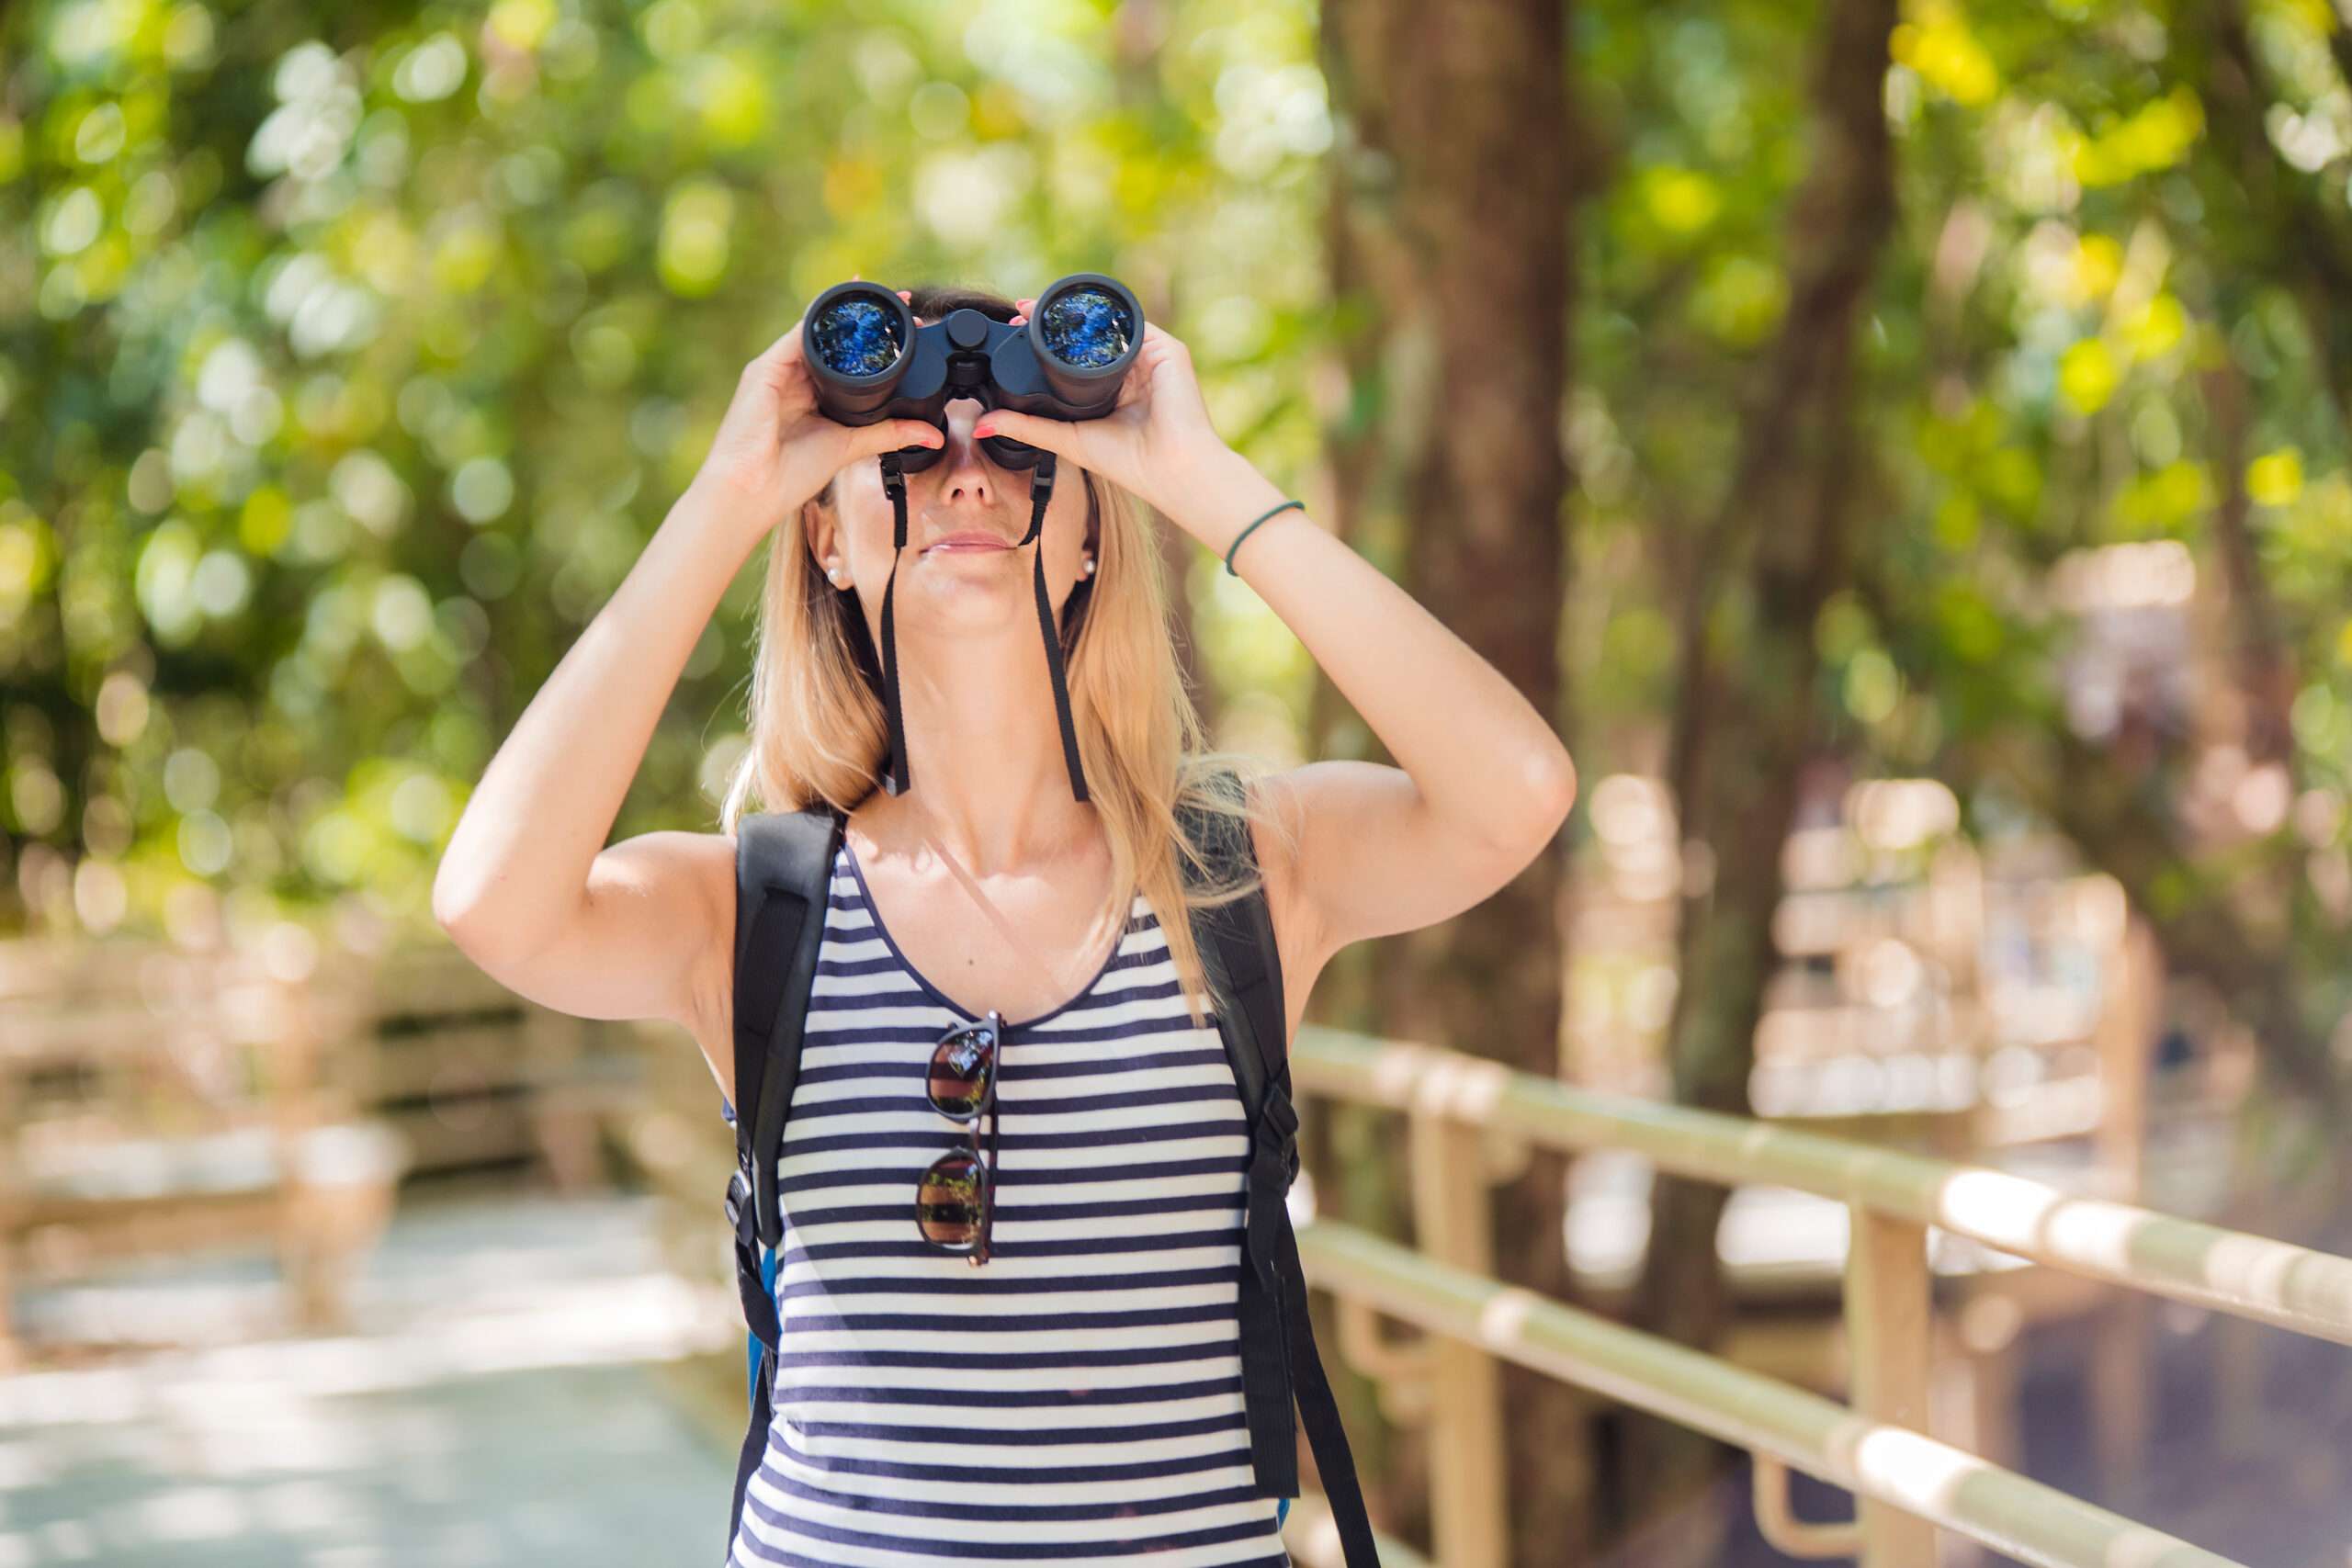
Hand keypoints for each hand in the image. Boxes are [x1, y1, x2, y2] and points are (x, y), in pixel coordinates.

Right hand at [693, 287, 944, 536]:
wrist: (752, 490)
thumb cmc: (789, 473)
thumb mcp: (850, 445)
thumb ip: (889, 433)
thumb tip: (931, 436)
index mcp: (810, 392)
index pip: (844, 355)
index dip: (873, 338)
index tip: (907, 322)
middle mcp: (792, 375)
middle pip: (833, 336)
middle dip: (866, 319)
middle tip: (903, 301)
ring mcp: (776, 369)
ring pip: (817, 329)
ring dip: (849, 313)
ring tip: (883, 299)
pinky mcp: (764, 369)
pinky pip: (797, 336)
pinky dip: (822, 321)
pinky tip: (847, 311)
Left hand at [969, 301, 1229, 526]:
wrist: (1170, 469)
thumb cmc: (1128, 462)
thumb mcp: (1066, 440)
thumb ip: (1026, 427)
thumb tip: (981, 426)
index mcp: (1112, 389)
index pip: (1075, 355)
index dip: (1046, 340)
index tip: (1015, 327)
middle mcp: (1132, 369)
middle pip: (1090, 334)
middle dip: (1056, 321)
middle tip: (1020, 311)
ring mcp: (1151, 357)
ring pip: (1108, 323)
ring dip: (1076, 312)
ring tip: (1040, 306)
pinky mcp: (1168, 350)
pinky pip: (1134, 322)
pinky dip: (1108, 314)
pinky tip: (1081, 312)